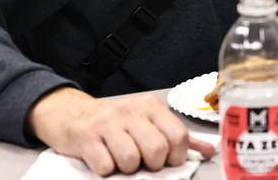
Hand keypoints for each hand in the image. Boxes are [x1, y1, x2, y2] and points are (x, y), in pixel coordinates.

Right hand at [27, 88, 214, 176]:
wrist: (69, 113)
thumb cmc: (114, 122)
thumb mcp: (146, 122)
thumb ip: (176, 136)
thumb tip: (208, 150)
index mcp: (151, 106)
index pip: (178, 136)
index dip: (176, 157)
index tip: (166, 161)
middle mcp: (131, 110)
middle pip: (157, 149)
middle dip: (152, 165)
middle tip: (142, 163)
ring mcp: (107, 122)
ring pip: (131, 160)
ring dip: (127, 170)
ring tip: (121, 161)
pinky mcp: (85, 136)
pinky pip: (105, 166)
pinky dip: (106, 170)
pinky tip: (103, 160)